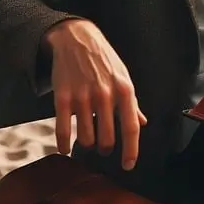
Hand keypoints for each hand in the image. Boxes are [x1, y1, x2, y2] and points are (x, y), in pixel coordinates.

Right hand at [44, 19, 146, 169]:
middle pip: (108, 138)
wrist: (76, 38)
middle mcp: (105, 95)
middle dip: (106, 147)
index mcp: (124, 90)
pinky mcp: (62, 97)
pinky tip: (65, 149)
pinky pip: (63, 130)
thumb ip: (132, 102)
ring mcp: (83, 96)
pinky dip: (64, 145)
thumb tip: (142, 123)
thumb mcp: (123, 76)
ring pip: (86, 138)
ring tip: (87, 137)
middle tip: (104, 145)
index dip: (131, 151)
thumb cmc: (103, 59)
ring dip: (87, 143)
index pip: (131, 127)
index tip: (128, 166)